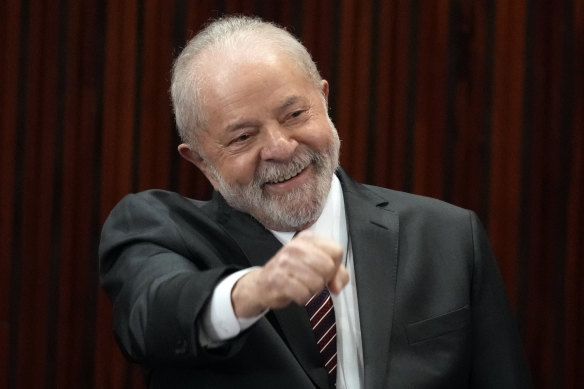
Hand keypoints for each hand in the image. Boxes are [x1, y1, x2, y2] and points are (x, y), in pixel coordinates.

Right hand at [231, 231, 349, 317]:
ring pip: (317, 282)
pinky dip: (303, 298)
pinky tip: (295, 292)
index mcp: (307, 239)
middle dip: (324, 279)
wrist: (262, 284)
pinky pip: (304, 294)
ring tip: (301, 285)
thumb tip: (337, 285)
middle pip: (328, 267)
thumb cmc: (291, 273)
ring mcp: (285, 262)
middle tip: (312, 279)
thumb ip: (336, 273)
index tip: (326, 272)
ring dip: (312, 290)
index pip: (336, 251)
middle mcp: (296, 246)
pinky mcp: (278, 279)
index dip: (336, 267)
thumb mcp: (315, 265)